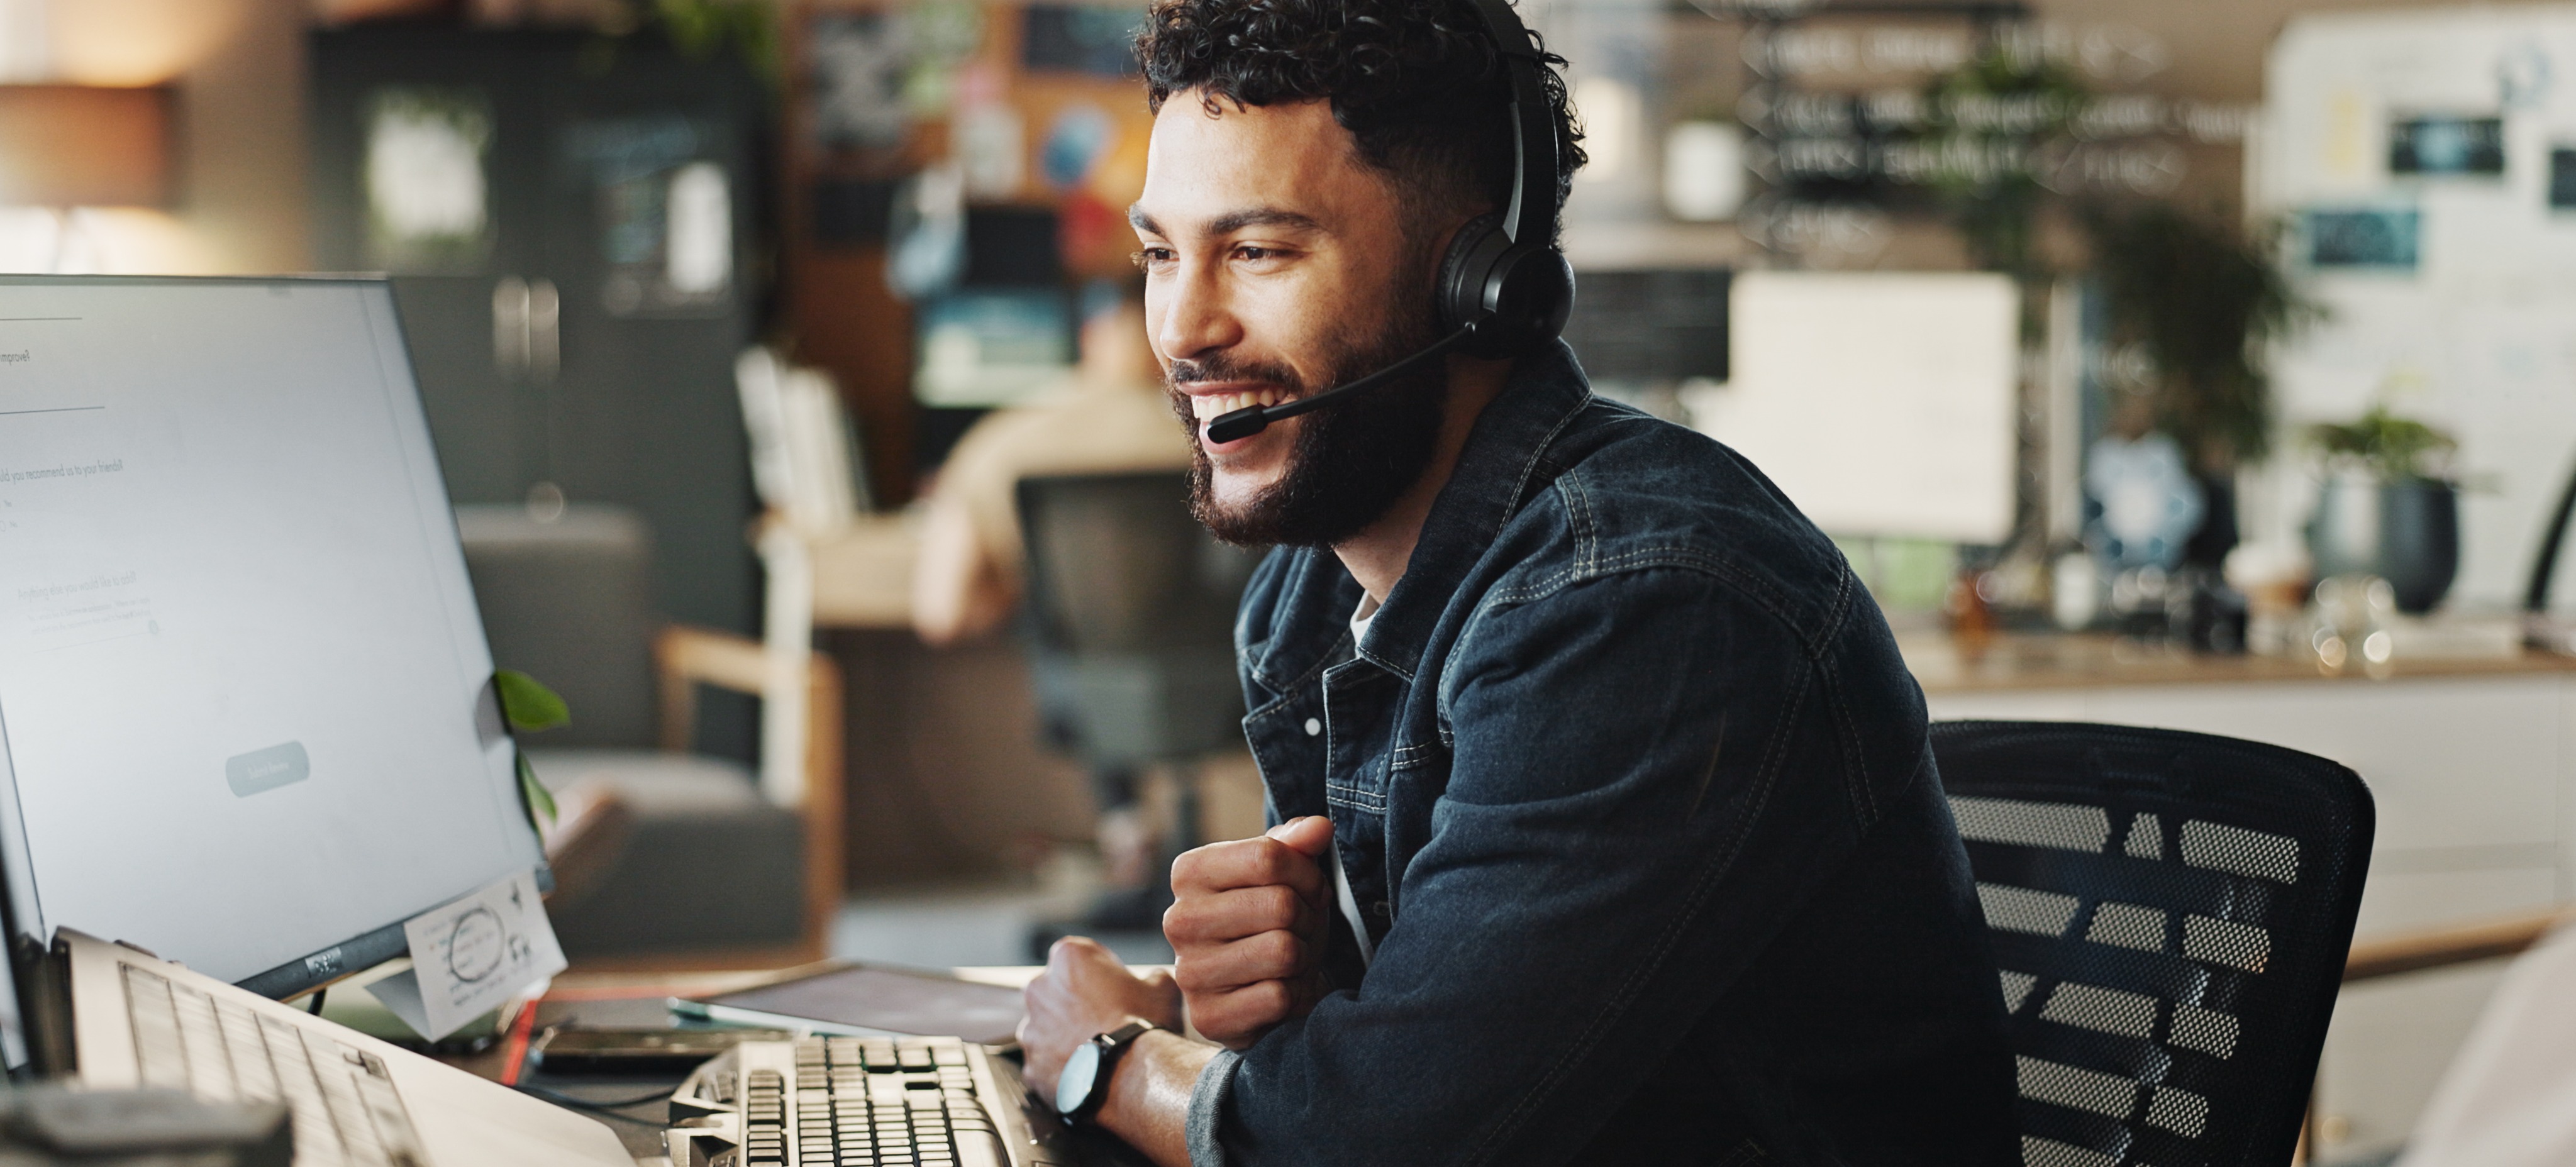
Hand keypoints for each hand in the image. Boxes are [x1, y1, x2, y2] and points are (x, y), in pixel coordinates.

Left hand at [1018, 937, 1182, 1099]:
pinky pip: (1046, 1063)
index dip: (1101, 973)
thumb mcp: (1162, 988)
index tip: (1116, 989)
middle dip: (1077, 1004)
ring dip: (1066, 1036)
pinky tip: (1088, 1073)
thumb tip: (1153, 980)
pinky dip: (1062, 1067)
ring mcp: (1030, 1029)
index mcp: (1068, 958)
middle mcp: (1040, 988)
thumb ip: (1151, 977)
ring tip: (1099, 1051)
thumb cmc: (1146, 1026)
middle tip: (1107, 1021)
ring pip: (1048, 1028)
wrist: (1133, 1080)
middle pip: (1057, 991)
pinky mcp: (1030, 1066)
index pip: (1080, 956)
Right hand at [1164, 815, 1334, 1049]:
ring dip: (1304, 958)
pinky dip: (1294, 996)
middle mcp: (1179, 920)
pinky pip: (1278, 996)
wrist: (1259, 994)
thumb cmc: (1272, 922)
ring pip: (1283, 951)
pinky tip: (1281, 992)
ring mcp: (1189, 972)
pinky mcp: (1208, 1018)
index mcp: (1189, 872)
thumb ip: (1298, 845)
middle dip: (1308, 918)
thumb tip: (1319, 827)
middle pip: (1280, 905)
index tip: (1307, 889)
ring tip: (1292, 960)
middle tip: (1301, 929)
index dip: (1305, 874)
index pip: (1268, 856)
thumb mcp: (1285, 875)